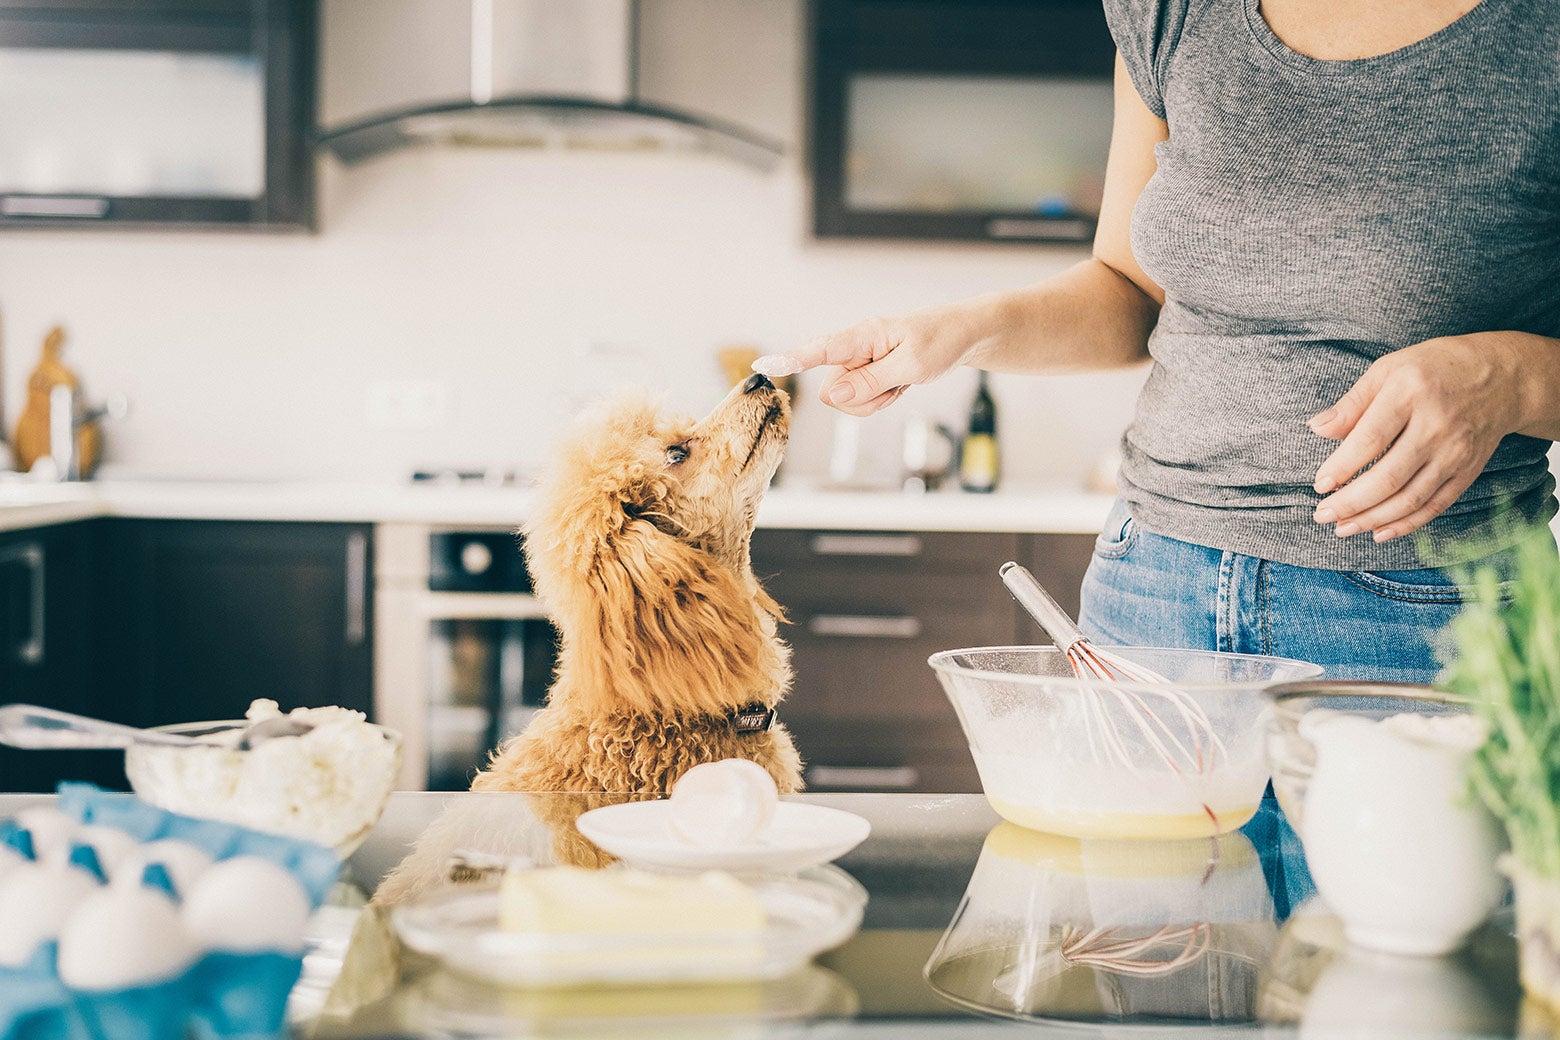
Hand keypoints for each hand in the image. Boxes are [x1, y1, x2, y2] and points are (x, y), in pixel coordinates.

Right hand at [783, 301, 996, 416]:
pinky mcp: (867, 372)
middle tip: (894, 389)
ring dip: (873, 402)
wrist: (964, 335)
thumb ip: (871, 381)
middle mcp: (855, 348)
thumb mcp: (912, 365)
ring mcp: (860, 362)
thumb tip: (833, 395)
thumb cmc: (942, 341)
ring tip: (900, 384)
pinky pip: (860, 399)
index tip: (764, 364)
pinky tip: (899, 386)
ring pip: (845, 399)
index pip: (820, 349)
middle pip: (832, 390)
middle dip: (860, 400)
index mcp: (864, 336)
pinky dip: (880, 400)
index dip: (792, 359)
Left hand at [1308, 334, 1525, 542]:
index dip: (1342, 467)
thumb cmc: (1434, 369)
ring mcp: (1456, 452)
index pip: (1369, 439)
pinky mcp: (1469, 470)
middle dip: (1351, 503)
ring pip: (1410, 498)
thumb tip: (1316, 428)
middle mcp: (1436, 425)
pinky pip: (1435, 505)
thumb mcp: (1389, 369)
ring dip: (1373, 519)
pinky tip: (1379, 532)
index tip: (1319, 485)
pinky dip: (1406, 524)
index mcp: (1410, 393)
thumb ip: (1352, 403)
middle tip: (1323, 515)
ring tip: (1342, 528)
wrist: (1503, 377)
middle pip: (1389, 476)